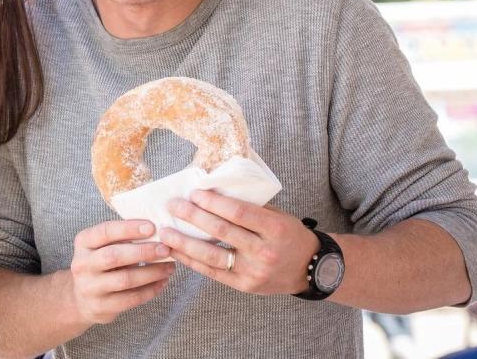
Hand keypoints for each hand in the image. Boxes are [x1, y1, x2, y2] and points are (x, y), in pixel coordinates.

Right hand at [68, 219, 175, 324]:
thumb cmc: (100, 264)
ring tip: (169, 267)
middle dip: (143, 252)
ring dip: (151, 272)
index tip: (152, 227)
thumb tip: (157, 230)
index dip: (129, 228)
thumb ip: (122, 238)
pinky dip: (150, 290)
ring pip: (125, 279)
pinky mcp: (101, 307)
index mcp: (83, 242)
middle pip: (114, 256)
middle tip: (165, 249)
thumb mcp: (102, 246)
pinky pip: (130, 299)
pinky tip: (162, 282)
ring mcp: (90, 287)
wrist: (80, 298)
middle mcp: (82, 264)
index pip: (105, 232)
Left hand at [158, 190, 318, 295]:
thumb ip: (249, 205)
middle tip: (172, 206)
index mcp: (275, 229)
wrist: (311, 269)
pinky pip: (213, 273)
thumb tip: (212, 189)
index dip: (214, 202)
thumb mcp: (277, 215)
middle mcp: (264, 252)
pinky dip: (192, 262)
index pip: (238, 213)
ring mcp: (254, 272)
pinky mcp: (245, 286)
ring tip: (165, 232)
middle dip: (193, 217)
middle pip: (221, 232)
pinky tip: (176, 252)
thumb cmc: (289, 234)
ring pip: (212, 256)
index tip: (194, 193)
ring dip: (184, 243)